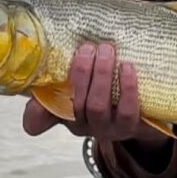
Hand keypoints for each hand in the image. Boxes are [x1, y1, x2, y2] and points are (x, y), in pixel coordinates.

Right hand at [22, 42, 166, 147]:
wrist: (141, 112)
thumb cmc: (106, 92)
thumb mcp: (80, 85)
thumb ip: (61, 79)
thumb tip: (41, 74)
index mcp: (65, 115)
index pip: (41, 118)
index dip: (35, 112)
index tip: (35, 94)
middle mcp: (83, 126)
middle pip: (75, 104)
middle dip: (80, 73)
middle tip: (88, 48)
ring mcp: (106, 129)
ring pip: (98, 106)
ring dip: (101, 76)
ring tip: (107, 51)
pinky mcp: (129, 128)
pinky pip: (127, 110)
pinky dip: (126, 87)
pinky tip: (127, 67)